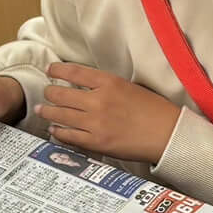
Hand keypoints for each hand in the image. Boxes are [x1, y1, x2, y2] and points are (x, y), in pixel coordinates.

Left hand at [40, 63, 181, 164]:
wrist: (169, 135)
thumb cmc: (156, 111)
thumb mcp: (131, 87)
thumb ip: (108, 86)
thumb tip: (88, 87)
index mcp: (109, 82)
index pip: (74, 72)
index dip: (57, 70)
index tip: (51, 70)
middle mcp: (98, 100)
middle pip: (61, 93)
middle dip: (50, 92)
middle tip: (47, 93)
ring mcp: (96, 123)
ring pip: (60, 114)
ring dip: (48, 111)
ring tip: (43, 110)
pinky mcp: (97, 142)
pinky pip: (69, 136)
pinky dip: (58, 132)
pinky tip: (54, 130)